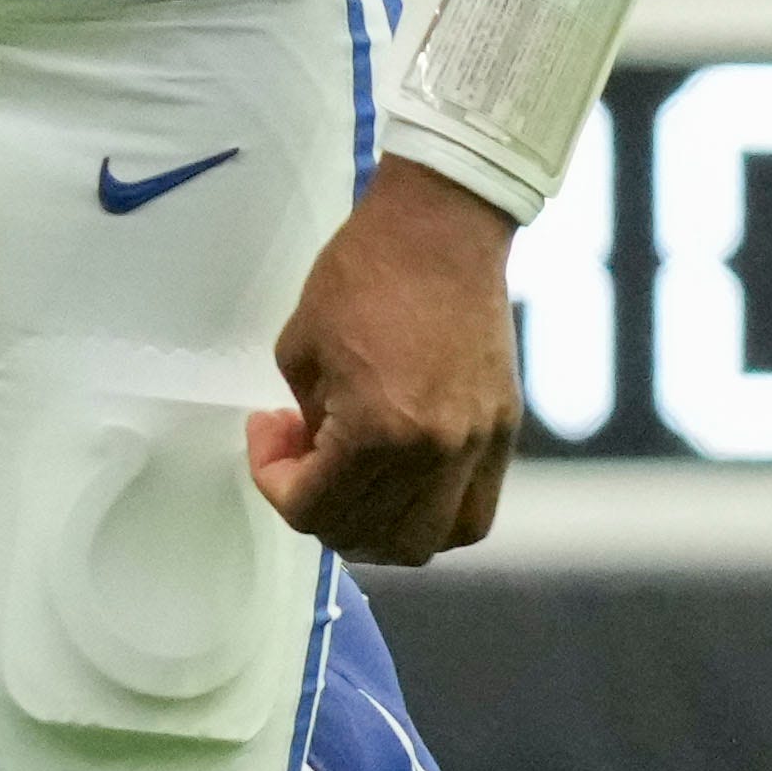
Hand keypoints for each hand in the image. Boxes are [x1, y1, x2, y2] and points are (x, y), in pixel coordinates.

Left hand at [248, 164, 521, 565]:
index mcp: (378, 431)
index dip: (274, 483)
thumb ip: (307, 422)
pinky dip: (433, 521)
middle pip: (369, 537)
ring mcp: (477, 447)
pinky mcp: (503, 432)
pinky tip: (404, 488)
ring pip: (426, 543)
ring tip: (353, 486)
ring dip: (377, 530)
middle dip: (320, 511)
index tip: (268, 439)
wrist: (442, 227)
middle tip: (303, 463)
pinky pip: (473, 515)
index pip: (314, 509)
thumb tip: (316, 457)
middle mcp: (436, 453)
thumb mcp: (301, 351)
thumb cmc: (365, 273)